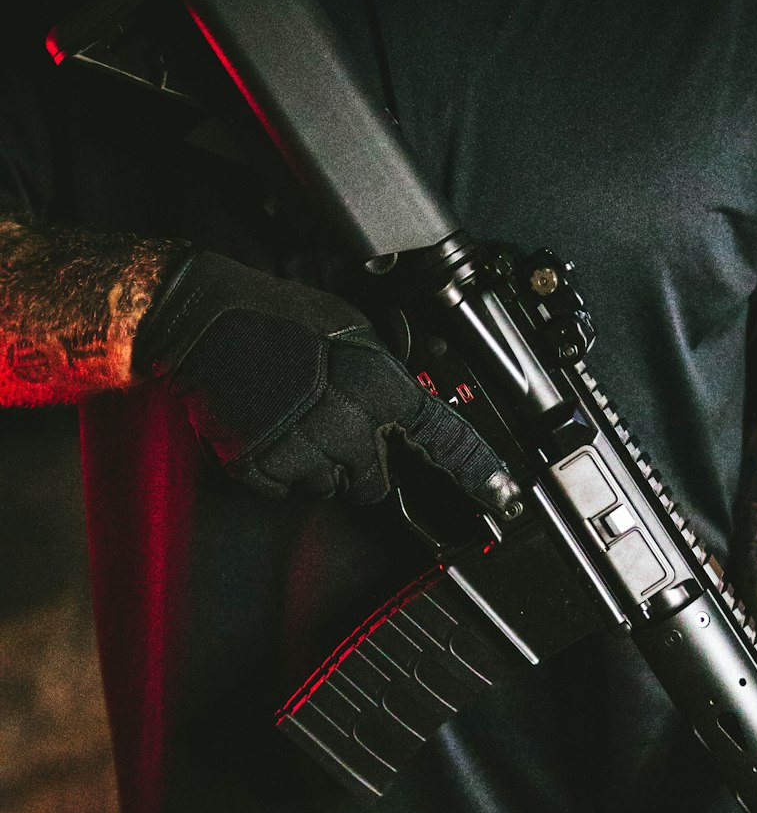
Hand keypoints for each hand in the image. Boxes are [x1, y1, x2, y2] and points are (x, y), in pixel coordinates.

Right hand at [133, 250, 518, 510]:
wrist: (200, 319)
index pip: (437, 435)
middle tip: (332, 428)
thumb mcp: (350, 326)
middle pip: (375, 480)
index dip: (473, 468)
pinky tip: (269, 429)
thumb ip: (384, 371)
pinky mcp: (258, 465)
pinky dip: (280, 470)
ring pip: (330, 488)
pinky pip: (286, 489)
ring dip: (319, 467)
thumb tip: (404, 402)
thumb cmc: (275, 316)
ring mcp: (298, 448)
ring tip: (293, 420)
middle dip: (361, 464)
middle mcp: (342, 422)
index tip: (500, 496)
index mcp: (372, 383)